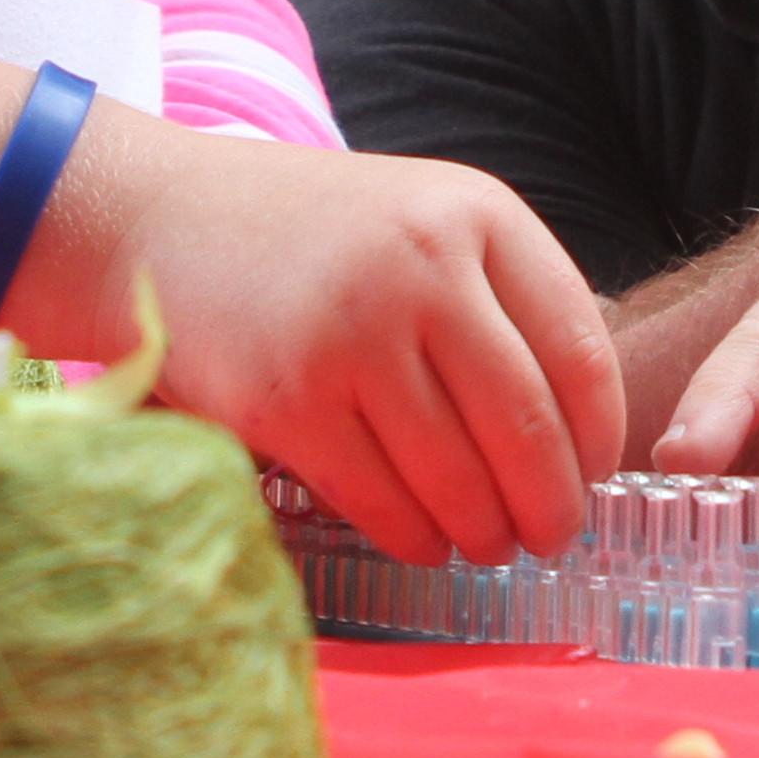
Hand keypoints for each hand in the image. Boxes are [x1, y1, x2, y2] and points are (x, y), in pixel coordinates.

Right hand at [46, 117, 627, 569]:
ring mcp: (349, 336)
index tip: (596, 475)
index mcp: (476, 214)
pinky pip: (378, 501)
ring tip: (492, 543)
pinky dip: (414, 538)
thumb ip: (505, 294)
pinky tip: (426, 541)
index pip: (580, 349)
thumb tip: (583, 425)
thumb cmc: (315, 233)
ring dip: (486, 531)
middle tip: (554, 536)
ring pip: (456, 476)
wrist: (160, 220)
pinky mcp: (284, 403)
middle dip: (551, 503)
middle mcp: (421, 268)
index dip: (598, 434)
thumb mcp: (428, 217)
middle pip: (525, 425)